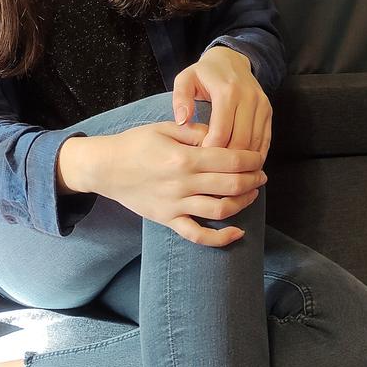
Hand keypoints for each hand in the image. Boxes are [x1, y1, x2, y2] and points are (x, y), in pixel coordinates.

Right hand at [99, 121, 265, 246]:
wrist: (105, 167)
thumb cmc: (135, 143)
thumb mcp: (164, 127)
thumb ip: (194, 131)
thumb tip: (220, 136)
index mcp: (184, 158)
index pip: (229, 160)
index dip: (250, 159)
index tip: (258, 157)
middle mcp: (183, 184)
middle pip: (231, 185)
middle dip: (253, 179)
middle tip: (261, 174)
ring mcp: (176, 205)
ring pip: (220, 209)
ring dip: (243, 202)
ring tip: (252, 193)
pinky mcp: (168, 220)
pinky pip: (197, 235)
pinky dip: (220, 238)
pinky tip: (237, 232)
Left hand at [172, 45, 271, 162]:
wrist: (232, 59)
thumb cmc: (204, 73)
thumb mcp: (185, 79)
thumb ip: (180, 98)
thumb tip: (181, 120)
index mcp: (227, 91)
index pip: (221, 132)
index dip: (210, 150)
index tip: (199, 160)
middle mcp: (248, 98)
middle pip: (240, 141)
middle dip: (226, 160)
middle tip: (213, 170)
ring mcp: (261, 105)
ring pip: (255, 143)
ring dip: (242, 161)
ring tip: (226, 171)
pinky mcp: (268, 112)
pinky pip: (265, 140)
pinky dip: (255, 155)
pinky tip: (243, 165)